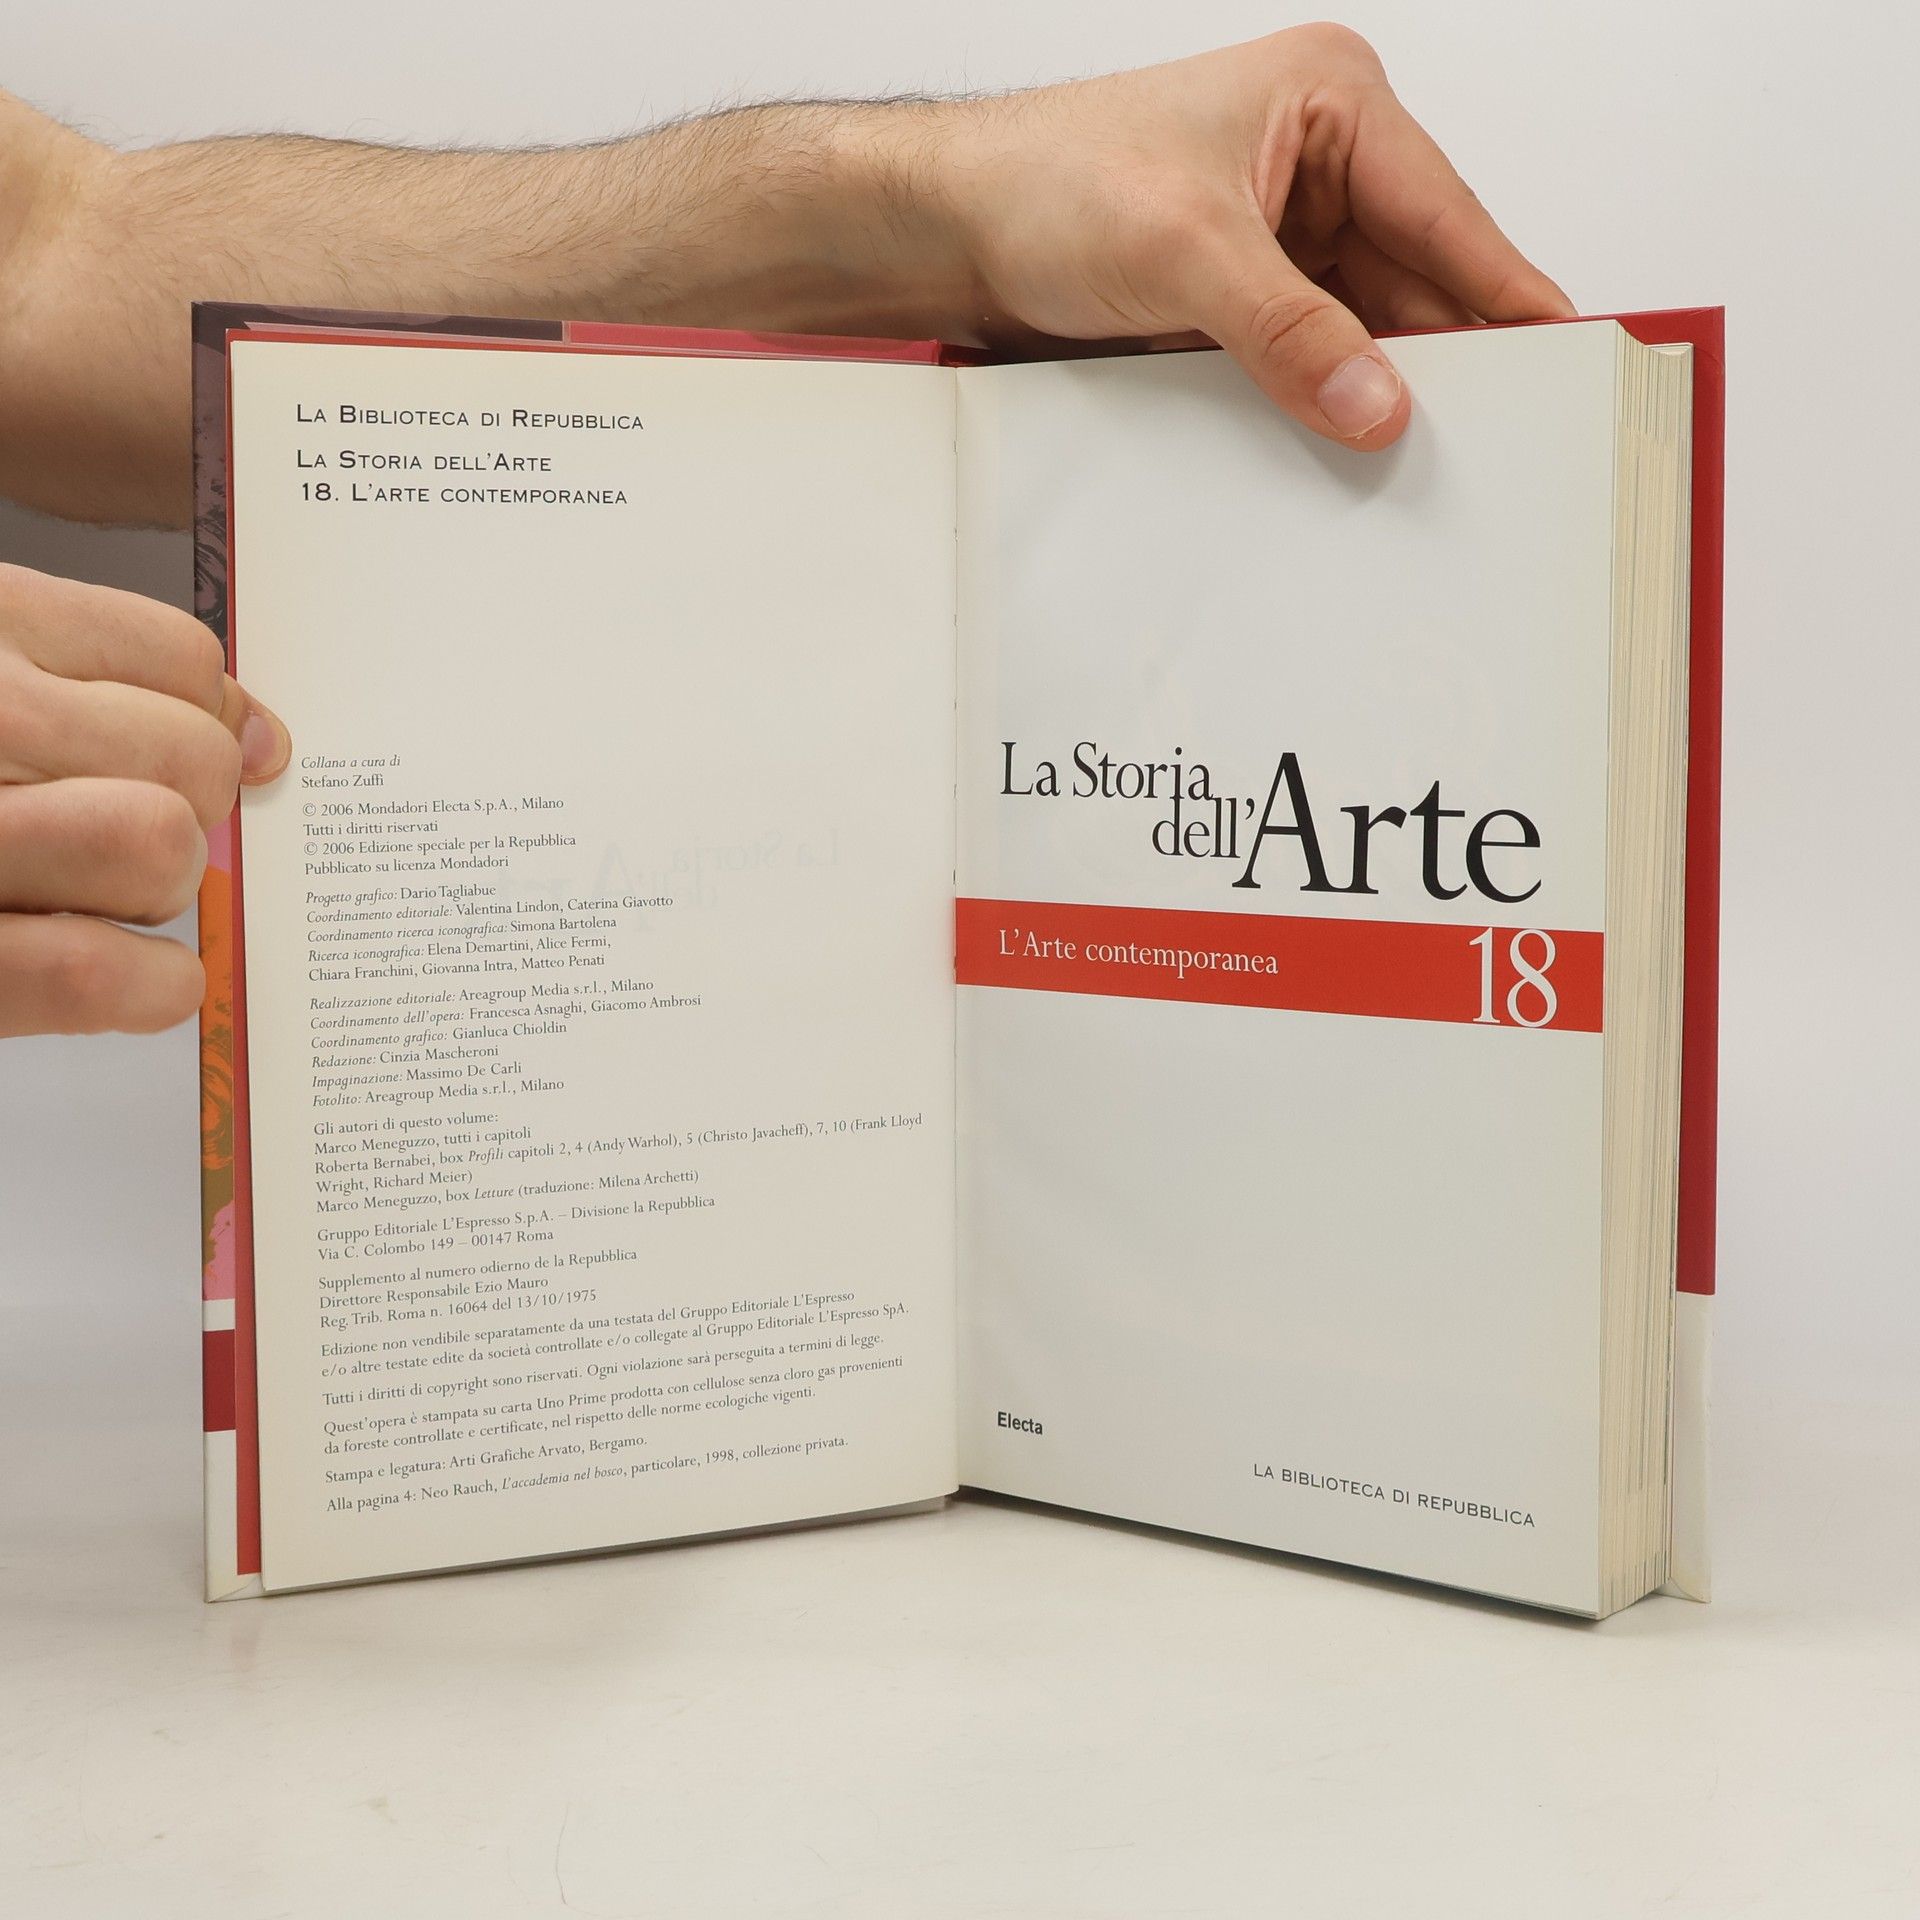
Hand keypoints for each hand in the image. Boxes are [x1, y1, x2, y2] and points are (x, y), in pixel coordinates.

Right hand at [0, 564, 289, 1035]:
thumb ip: (96, 674)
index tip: (178, 756)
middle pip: (191, 759)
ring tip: (101, 901)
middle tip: (128, 839)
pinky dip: (148, 986)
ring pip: (154, 845)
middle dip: (189, 811)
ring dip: (157, 891)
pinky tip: (135, 979)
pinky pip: (91, 970)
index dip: (205, 722)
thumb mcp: (0, 664)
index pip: (183, 662)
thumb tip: (261, 738)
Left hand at [929, 25, 1574, 447]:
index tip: (1565, 358)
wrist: (945, 231)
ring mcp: (1279, 236)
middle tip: (1493, 446)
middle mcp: (1317, 165)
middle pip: (1414, 280)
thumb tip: (1377, 403)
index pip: (1446, 214)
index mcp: (1330, 105)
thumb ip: (1288, 331)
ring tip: (1418, 465)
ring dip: (1375, 390)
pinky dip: (1320, 403)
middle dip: (1440, 359)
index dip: (1505, 293)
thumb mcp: (1183, 252)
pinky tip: (1342, 451)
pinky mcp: (1239, 297)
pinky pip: (1307, 357)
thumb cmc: (1045, 184)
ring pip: (1362, 328)